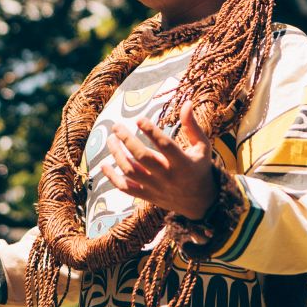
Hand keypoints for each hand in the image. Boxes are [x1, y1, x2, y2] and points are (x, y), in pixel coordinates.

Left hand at [101, 101, 215, 219]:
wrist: (200, 203)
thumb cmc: (200, 168)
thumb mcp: (202, 147)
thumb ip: (192, 126)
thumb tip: (186, 102)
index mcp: (183, 163)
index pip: (165, 145)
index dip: (151, 131)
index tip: (139, 119)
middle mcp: (167, 176)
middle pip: (142, 157)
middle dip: (127, 140)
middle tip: (117, 126)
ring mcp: (155, 188)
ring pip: (131, 171)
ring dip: (117, 154)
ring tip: (111, 139)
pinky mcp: (147, 196)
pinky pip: (126, 188)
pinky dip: (112, 178)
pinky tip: (103, 165)